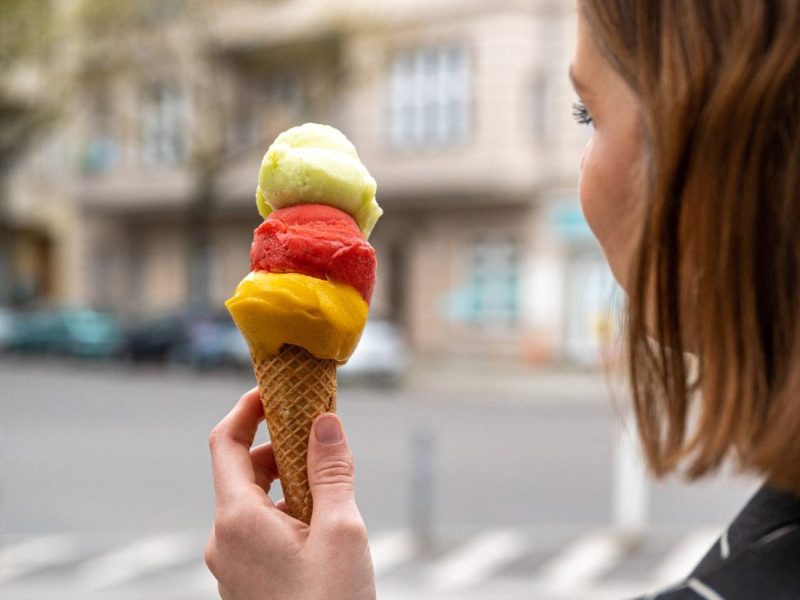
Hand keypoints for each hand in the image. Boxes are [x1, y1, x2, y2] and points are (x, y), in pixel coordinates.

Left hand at [205, 388, 375, 599]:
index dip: (247, 409)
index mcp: (237, 520)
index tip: (276, 391)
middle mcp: (224, 539)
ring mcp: (231, 564)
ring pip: (253, 503)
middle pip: (243, 471)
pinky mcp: (245, 582)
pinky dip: (285, 512)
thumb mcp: (341, 533)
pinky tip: (321, 526)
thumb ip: (331, 472)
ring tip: (331, 491)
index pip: (225, 443)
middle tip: (322, 440)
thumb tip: (326, 421)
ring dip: (287, 483)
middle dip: (281, 448)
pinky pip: (258, 531)